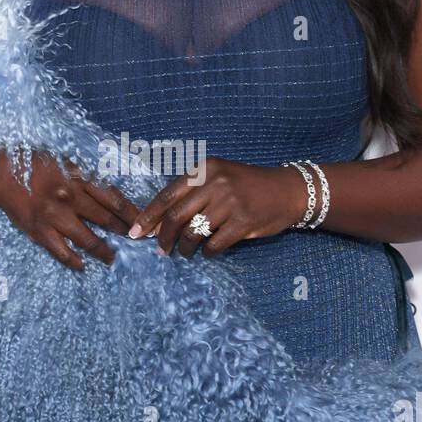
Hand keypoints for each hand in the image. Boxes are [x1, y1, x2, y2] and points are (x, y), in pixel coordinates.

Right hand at [0, 149, 140, 269]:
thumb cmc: (35, 164)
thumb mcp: (66, 161)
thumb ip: (88, 175)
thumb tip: (113, 191)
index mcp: (79, 178)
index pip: (115, 200)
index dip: (132, 214)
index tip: (143, 223)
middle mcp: (70, 198)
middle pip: (106, 220)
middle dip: (123, 232)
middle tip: (135, 241)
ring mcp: (54, 217)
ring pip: (87, 240)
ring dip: (104, 251)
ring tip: (112, 258)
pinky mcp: (39, 232)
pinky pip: (62, 252)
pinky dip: (75, 261)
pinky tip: (83, 266)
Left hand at [126, 158, 308, 256]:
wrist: (286, 190)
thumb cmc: (247, 186)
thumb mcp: (218, 178)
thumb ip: (192, 195)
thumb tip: (160, 224)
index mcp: (204, 169)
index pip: (167, 195)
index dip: (148, 217)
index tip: (135, 232)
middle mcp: (215, 183)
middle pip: (176, 216)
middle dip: (164, 238)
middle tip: (161, 250)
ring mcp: (230, 203)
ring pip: (194, 233)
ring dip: (185, 248)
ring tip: (186, 252)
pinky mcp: (244, 222)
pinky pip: (215, 244)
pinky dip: (208, 252)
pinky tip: (209, 252)